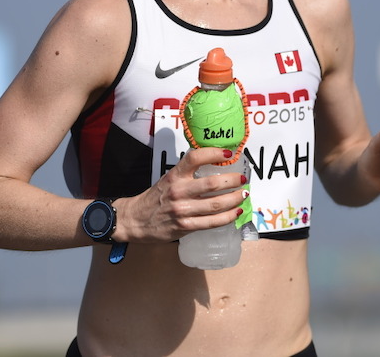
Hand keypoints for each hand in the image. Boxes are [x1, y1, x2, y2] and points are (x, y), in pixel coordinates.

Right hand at [114, 147, 247, 242]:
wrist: (135, 220)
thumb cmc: (155, 198)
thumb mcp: (168, 179)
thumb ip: (187, 173)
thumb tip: (213, 164)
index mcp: (175, 175)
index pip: (195, 158)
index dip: (214, 153)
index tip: (228, 153)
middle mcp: (179, 191)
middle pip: (212, 183)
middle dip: (233, 180)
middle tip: (243, 178)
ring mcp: (182, 210)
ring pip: (216, 204)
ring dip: (234, 199)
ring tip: (244, 194)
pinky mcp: (185, 226)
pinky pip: (212, 222)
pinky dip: (227, 217)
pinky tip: (236, 212)